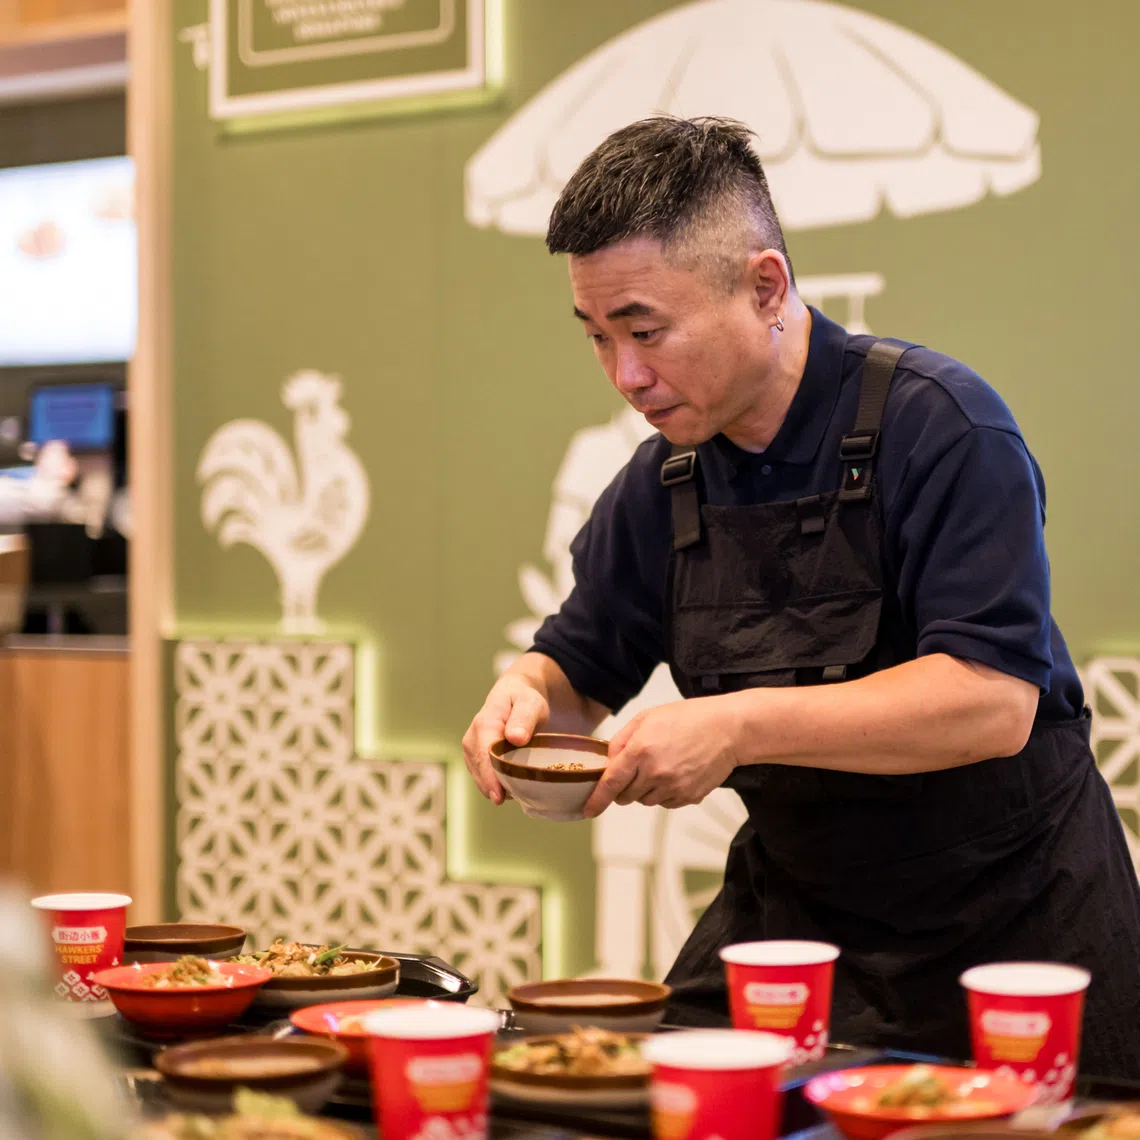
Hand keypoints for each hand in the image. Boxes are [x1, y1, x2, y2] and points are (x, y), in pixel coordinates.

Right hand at [461, 673, 549, 804]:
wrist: (513, 696)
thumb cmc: (523, 700)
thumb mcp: (530, 703)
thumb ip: (524, 718)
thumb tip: (515, 737)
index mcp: (484, 723)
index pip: (483, 754)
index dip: (490, 777)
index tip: (499, 796)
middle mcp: (472, 739)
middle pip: (480, 770)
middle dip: (495, 787)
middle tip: (518, 798)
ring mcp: (471, 751)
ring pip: (480, 778)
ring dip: (497, 787)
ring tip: (520, 790)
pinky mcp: (475, 760)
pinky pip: (483, 778)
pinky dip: (497, 785)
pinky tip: (513, 786)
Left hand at [583, 696, 740, 817]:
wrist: (728, 729)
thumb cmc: (688, 718)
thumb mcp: (647, 717)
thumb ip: (622, 740)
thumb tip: (608, 762)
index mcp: (641, 751)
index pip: (611, 783)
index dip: (597, 800)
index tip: (588, 810)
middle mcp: (655, 773)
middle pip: (626, 797)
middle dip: (624, 787)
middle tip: (636, 769)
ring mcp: (674, 788)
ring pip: (645, 801)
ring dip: (645, 790)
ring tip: (662, 766)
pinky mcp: (689, 797)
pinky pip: (666, 803)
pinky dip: (664, 793)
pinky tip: (677, 772)